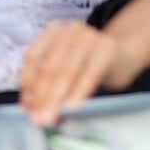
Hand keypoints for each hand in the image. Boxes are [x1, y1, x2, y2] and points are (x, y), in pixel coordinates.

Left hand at [20, 21, 142, 125]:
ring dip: (57, 97)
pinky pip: (90, 72)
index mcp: (54, 31)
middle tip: (39, 119)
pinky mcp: (107, 47)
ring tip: (51, 117)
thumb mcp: (64, 68)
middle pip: (49, 66)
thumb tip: (29, 108)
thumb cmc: (87, 64)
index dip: (28, 84)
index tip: (27, 109)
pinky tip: (73, 107)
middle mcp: (70, 29)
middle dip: (42, 96)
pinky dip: (79, 91)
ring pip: (67, 70)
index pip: (33, 57)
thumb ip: (45, 84)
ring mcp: (90, 36)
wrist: (123, 54)